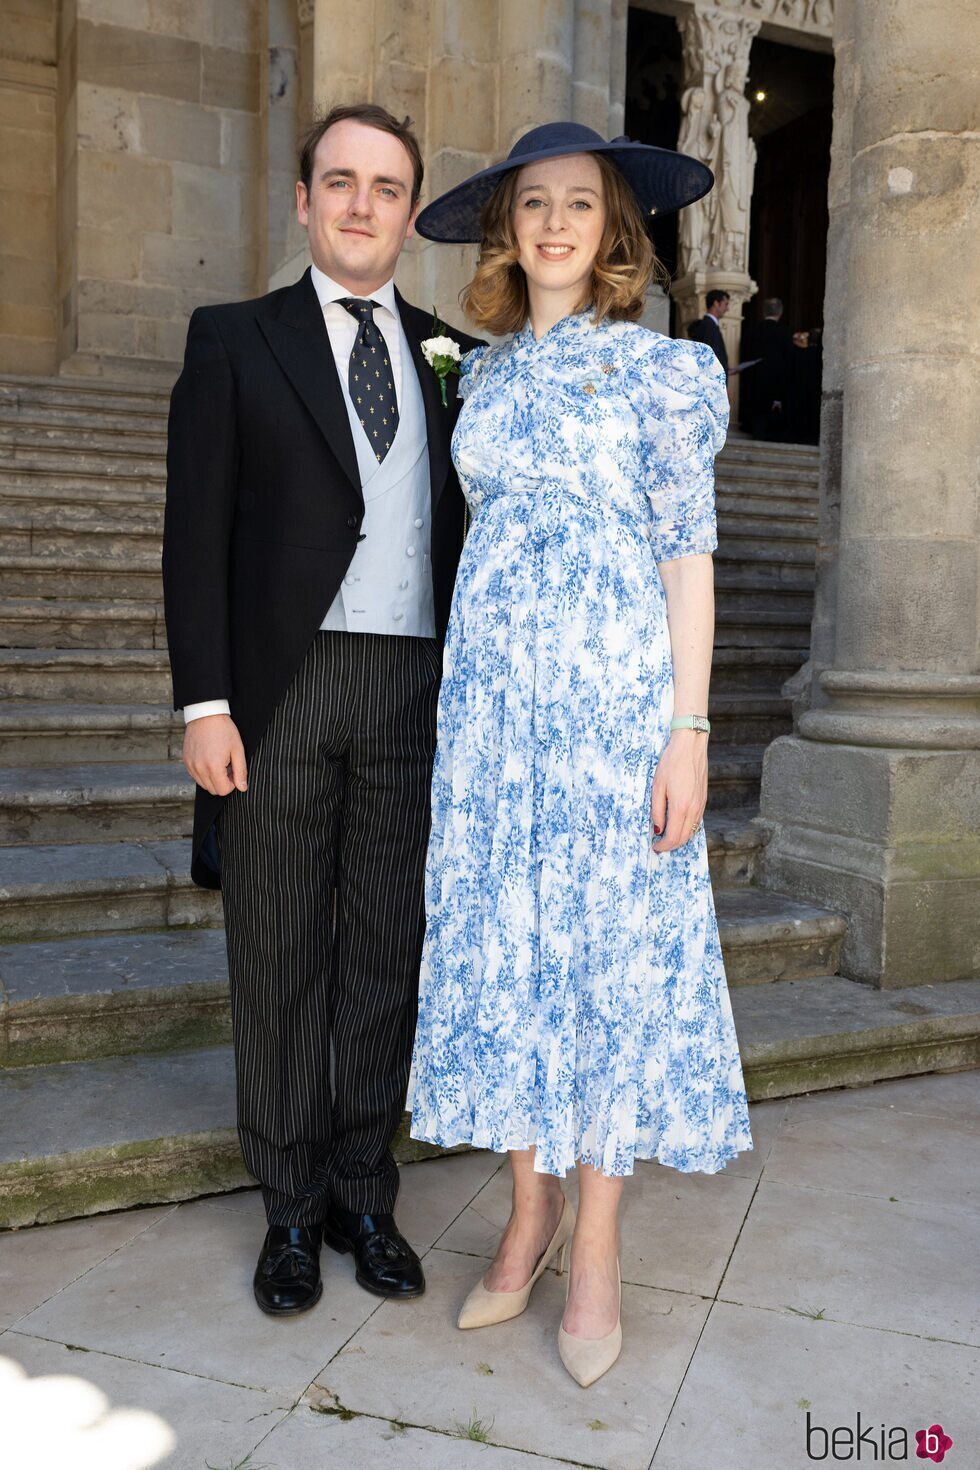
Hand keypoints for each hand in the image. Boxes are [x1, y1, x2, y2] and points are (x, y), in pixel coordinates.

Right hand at [182, 714, 247, 796]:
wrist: (205, 714)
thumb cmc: (223, 730)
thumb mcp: (237, 750)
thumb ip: (241, 771)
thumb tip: (242, 788)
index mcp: (213, 767)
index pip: (223, 791)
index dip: (232, 784)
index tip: (234, 771)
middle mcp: (199, 768)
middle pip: (213, 790)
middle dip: (222, 782)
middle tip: (227, 765)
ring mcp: (190, 765)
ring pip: (204, 784)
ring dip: (213, 778)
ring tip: (218, 761)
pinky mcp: (186, 761)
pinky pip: (196, 776)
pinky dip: (204, 772)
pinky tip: (209, 758)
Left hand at [651, 728, 707, 852]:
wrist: (690, 746)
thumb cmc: (671, 763)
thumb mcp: (657, 786)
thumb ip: (657, 810)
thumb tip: (658, 829)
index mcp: (680, 807)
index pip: (673, 837)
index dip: (663, 846)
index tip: (655, 847)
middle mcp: (693, 809)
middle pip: (684, 838)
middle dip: (672, 845)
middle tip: (659, 844)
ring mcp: (701, 805)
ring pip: (692, 831)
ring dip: (680, 838)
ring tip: (667, 835)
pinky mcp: (703, 799)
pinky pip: (697, 821)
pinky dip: (688, 828)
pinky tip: (677, 824)